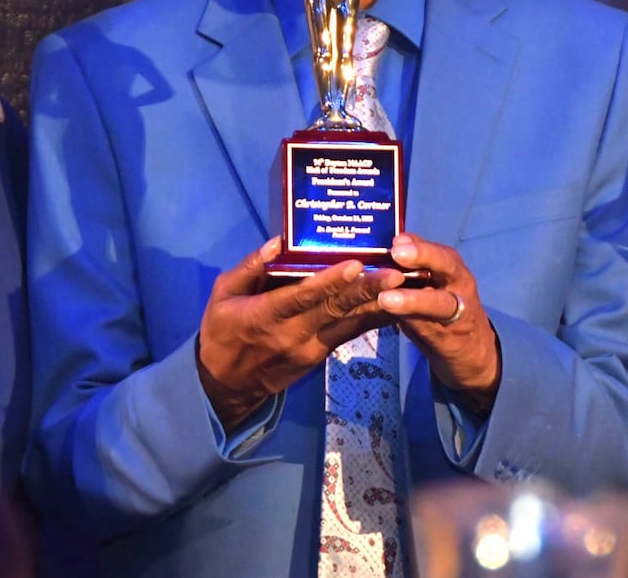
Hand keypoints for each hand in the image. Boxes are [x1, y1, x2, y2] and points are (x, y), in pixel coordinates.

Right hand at [196, 237, 403, 428]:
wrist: (226, 386)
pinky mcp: (320, 357)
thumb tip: (278, 241)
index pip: (302, 297)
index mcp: (265, 316)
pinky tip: (395, 306)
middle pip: (334, 311)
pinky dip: (372, 320)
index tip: (355, 265)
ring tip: (405, 287)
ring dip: (378, 306)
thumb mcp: (223, 293)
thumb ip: (251, 267)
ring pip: (348, 325)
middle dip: (367, 292)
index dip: (329, 282)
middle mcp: (293, 334)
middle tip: (396, 275)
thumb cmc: (221, 331)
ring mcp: (310, 349)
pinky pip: (349, 335)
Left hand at [379, 233, 500, 415]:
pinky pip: (429, 328)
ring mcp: (459, 312)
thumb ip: (413, 264)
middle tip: (397, 254)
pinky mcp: (451, 339)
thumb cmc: (441, 305)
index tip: (396, 240)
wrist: (471, 349)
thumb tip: (384, 245)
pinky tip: (394, 321)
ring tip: (386, 298)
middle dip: (423, 257)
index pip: (436, 249)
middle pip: (446, 265)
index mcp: (451, 265)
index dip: (417, 244)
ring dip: (412, 300)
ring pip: (438, 302)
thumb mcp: (432, 280)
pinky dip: (411, 324)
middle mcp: (459, 283)